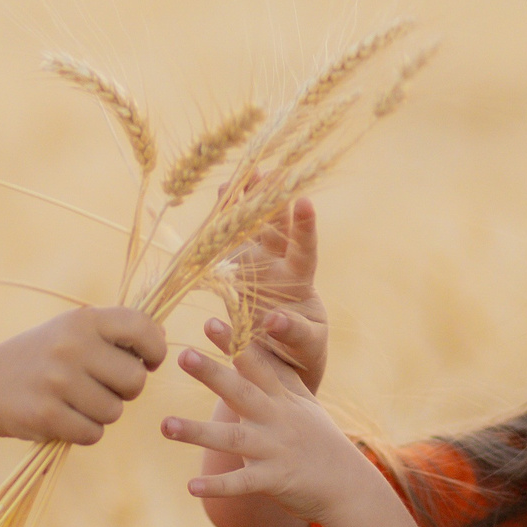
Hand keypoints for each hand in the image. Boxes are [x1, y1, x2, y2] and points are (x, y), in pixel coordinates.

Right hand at [0, 306, 166, 445]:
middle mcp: (71, 346)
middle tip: (104, 387)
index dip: (155, 350)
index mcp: (83, 320)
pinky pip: (93, 434)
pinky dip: (84, 432)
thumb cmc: (42, 357)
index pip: (142, 327)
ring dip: (102, 413)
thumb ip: (114, 332)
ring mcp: (58, 381)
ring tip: (77, 401)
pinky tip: (64, 418)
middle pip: (135, 380)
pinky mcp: (48, 414)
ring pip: (115, 411)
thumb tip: (162, 338)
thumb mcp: (72, 331)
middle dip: (127, 390)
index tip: (148, 361)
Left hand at [163, 346, 376, 525]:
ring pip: (231, 439)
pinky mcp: (273, 481)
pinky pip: (240, 484)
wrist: (349, 486)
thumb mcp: (304, 402)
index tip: (210, 321)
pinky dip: (217, 486)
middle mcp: (276, 419)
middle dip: (212, 373)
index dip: (234, 343)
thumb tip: (257, 343)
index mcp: (281, 398)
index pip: (257, 364)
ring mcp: (274, 450)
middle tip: (183, 355)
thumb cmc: (320, 440)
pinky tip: (191, 487)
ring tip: (165, 425)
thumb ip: (278, 374)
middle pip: (241, 392)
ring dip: (197, 432)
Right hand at [218, 194, 326, 390]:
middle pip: (276, 227)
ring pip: (251, 228)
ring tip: (239, 176)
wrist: (282, 356)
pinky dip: (221, 222)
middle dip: (271, 199)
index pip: (304, 249)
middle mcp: (279, 264)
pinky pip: (227, 243)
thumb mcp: (307, 344)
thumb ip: (294, 331)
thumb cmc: (302, 350)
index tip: (304, 202)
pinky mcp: (234, 271)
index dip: (305, 227)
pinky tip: (220, 196)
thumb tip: (274, 321)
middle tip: (267, 170)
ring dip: (245, 202)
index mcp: (301, 280)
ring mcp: (256, 264)